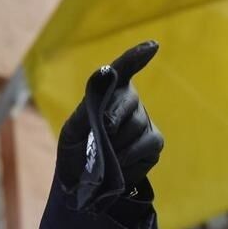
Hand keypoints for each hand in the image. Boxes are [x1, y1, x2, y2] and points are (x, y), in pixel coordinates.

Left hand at [57, 41, 163, 194]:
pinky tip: (119, 162)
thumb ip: (89, 107)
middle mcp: (129, 100)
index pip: (123, 69)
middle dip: (112, 119)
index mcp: (108, 90)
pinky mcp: (154, 141)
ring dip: (117, 144)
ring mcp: (144, 120)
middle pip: (128, 101)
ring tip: (104, 154)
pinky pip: (147, 144)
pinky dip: (130, 156)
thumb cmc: (75, 149)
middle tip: (101, 134)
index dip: (136, 56)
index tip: (153, 46)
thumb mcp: (74, 129)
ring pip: (136, 125)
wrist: (83, 182)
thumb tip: (107, 79)